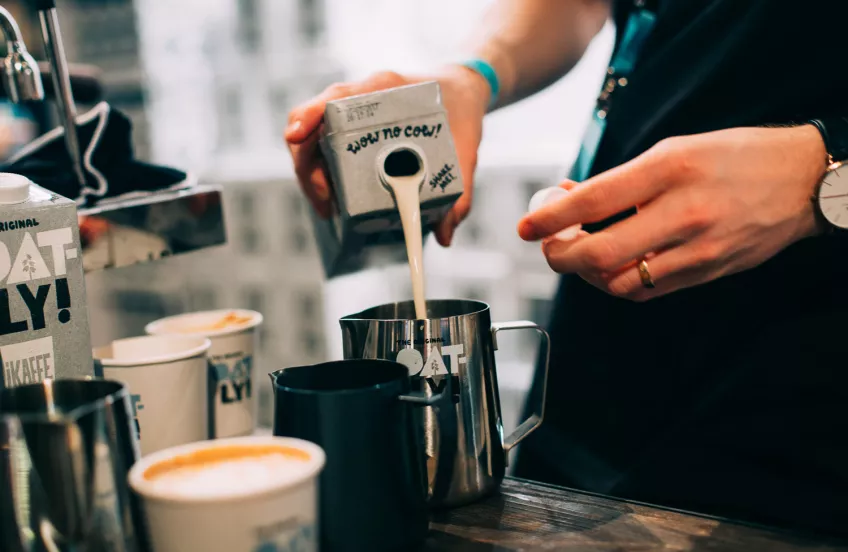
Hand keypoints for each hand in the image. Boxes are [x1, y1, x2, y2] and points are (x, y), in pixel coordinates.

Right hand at [285, 66, 489, 245]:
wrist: (461, 92)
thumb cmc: (460, 110)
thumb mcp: (465, 148)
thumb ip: (461, 190)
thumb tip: (445, 235)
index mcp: (385, 88)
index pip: (336, 96)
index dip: (310, 114)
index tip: (296, 136)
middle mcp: (362, 98)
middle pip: (313, 125)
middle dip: (308, 167)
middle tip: (325, 203)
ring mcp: (352, 115)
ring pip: (313, 140)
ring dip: (312, 176)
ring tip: (328, 209)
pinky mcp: (351, 131)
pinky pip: (324, 149)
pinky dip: (322, 175)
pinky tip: (333, 200)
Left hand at [517, 125, 827, 300]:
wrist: (800, 181)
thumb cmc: (732, 157)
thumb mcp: (674, 150)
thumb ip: (621, 181)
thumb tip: (568, 201)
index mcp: (670, 168)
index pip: (595, 199)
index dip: (551, 216)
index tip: (526, 225)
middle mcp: (683, 211)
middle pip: (601, 252)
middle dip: (560, 255)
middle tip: (549, 246)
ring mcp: (697, 247)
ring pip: (620, 280)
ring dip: (587, 273)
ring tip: (581, 252)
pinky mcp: (706, 272)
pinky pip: (647, 290)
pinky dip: (617, 282)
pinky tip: (611, 265)